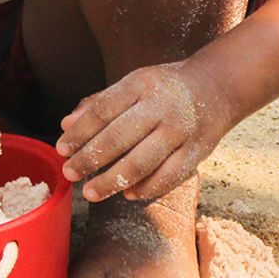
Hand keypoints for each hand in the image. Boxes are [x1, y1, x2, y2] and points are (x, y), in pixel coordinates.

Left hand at [55, 60, 233, 201]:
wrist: (217, 86)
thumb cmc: (164, 87)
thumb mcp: (132, 83)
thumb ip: (100, 103)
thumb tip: (66, 124)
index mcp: (141, 84)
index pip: (103, 111)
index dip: (80, 132)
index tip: (61, 148)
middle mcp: (161, 106)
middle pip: (119, 137)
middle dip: (90, 159)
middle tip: (69, 173)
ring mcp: (181, 130)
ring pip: (142, 161)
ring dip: (112, 180)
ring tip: (90, 192)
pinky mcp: (198, 151)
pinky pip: (169, 176)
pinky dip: (146, 188)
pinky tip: (126, 194)